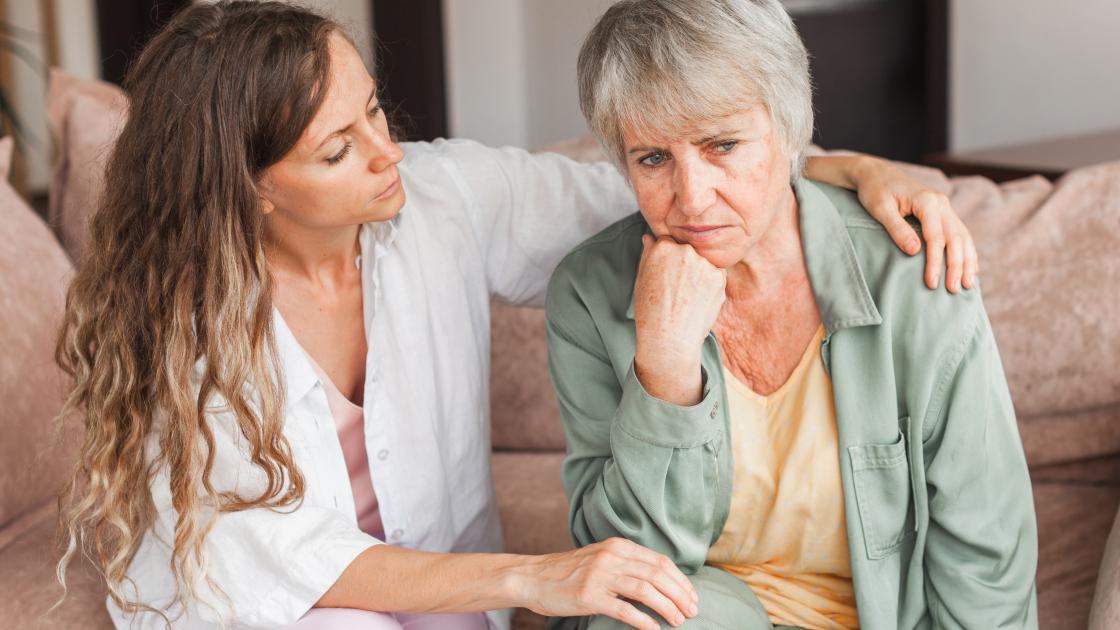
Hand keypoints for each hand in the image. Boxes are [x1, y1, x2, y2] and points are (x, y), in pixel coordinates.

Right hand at [518, 538, 698, 629]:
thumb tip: (660, 579)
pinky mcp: (589, 596)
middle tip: (693, 611)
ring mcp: (600, 576)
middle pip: (657, 574)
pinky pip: (623, 609)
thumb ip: (627, 563)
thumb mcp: (600, 557)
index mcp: (618, 546)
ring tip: (679, 620)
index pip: (659, 561)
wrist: (533, 577)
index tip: (692, 596)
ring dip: (667, 606)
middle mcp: (611, 557)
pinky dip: (643, 620)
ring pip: (645, 590)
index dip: (680, 580)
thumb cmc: (569, 572)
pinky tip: (654, 629)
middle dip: (680, 594)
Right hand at [633, 234, 725, 405]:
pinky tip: (698, 299)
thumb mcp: (642, 278)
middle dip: (684, 264)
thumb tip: (650, 237)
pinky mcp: (719, 276)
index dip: (667, 258)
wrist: (669, 338)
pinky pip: (716, 274)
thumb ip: (648, 254)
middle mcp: (685, 250)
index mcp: (663, 247)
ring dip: (699, 273)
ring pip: (703, 261)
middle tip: (677, 287)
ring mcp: (704, 263)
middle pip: (687, 249)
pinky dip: (710, 284)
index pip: (669, 241)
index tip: (667, 273)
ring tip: (687, 296)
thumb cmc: (650, 310)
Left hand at [851, 156, 978, 292]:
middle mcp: (941, 203)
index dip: (935, 262)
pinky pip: (960, 233)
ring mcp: (944, 207)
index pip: (936, 238)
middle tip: (953, 290)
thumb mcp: (880, 209)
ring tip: (967, 285)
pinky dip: (967, 251)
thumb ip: (897, 229)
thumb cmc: (874, 191)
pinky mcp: (943, 212)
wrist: (876, 173)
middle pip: (955, 238)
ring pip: (963, 236)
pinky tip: (969, 268)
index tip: (931, 283)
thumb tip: (915, 251)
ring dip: (967, 261)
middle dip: (956, 266)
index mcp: (927, 201)